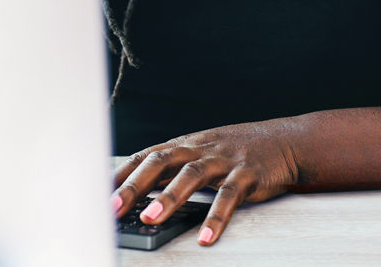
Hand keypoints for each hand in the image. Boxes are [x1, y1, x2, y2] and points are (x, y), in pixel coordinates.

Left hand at [111, 121, 300, 245]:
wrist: (285, 142)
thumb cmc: (236, 152)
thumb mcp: (201, 153)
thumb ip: (171, 171)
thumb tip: (133, 195)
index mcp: (185, 145)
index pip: (145, 156)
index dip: (120, 175)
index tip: (95, 195)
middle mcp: (201, 149)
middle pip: (162, 161)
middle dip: (134, 185)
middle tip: (113, 207)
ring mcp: (224, 161)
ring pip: (193, 175)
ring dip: (169, 197)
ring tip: (150, 219)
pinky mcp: (248, 175)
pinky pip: (230, 197)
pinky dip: (217, 217)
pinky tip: (205, 237)